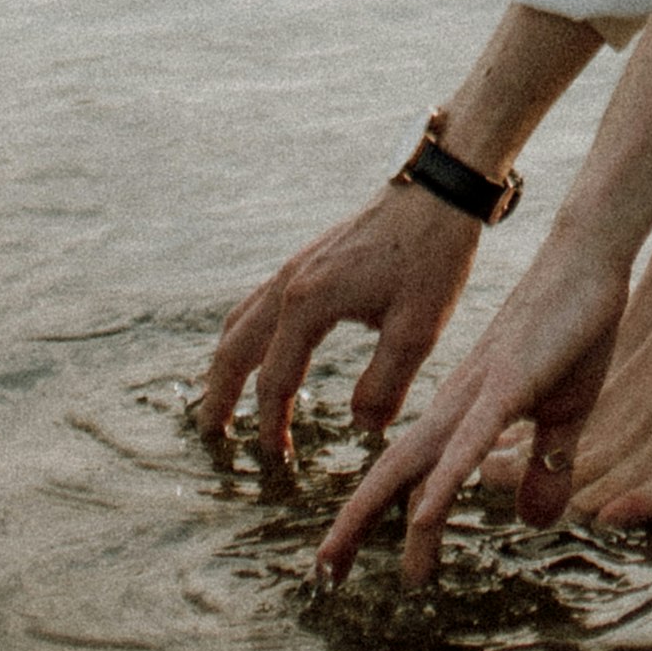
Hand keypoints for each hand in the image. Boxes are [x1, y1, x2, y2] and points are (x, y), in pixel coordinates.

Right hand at [196, 177, 482, 469]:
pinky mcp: (309, 258)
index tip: (277, 459)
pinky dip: (246, 334)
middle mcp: (289, 283)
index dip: (272, 424)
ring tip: (223, 397)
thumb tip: (362, 427)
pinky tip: (261, 348)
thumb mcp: (418, 330)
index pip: (275, 380)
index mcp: (308, 304)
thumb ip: (385, 384)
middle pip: (235, 348)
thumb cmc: (432, 257)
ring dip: (227, 363)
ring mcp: (295, 267)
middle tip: (212, 434)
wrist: (439, 191)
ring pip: (240, 321)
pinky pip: (258, 302)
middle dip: (220, 394)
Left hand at [313, 237, 624, 585]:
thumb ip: (548, 468)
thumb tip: (534, 522)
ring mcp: (478, 396)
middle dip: (353, 526)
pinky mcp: (509, 386)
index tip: (345, 559)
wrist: (586, 261)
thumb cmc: (573, 332)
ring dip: (375, 514)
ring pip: (415, 463)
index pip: (407, 473)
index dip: (374, 516)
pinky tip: (423, 517)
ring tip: (340, 560)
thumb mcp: (564, 417)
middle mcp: (455, 407)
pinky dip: (444, 482)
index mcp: (462, 413)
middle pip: (391, 474)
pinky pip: (470, 442)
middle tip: (321, 575)